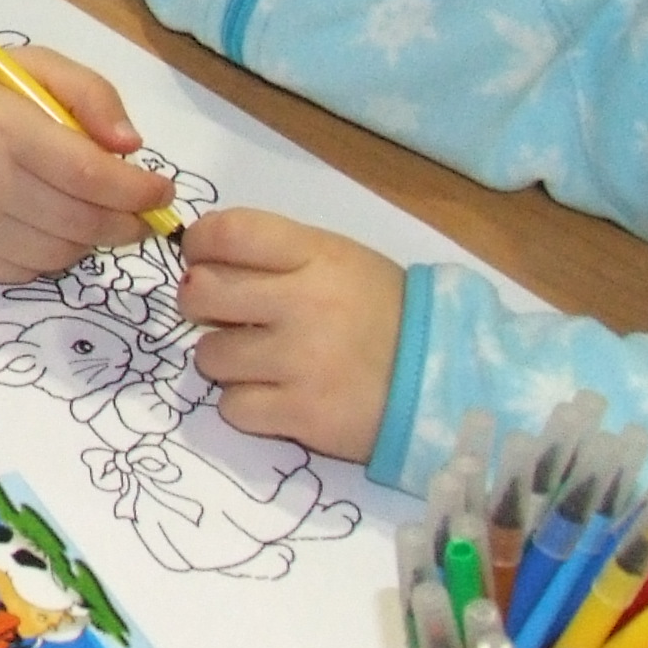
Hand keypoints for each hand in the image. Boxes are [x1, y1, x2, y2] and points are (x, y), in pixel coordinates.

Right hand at [0, 46, 176, 282]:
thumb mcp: (36, 66)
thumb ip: (92, 94)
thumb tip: (131, 148)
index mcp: (4, 127)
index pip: (87, 173)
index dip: (136, 190)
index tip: (161, 190)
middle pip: (80, 222)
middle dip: (125, 223)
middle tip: (139, 215)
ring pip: (58, 255)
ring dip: (87, 240)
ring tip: (88, 215)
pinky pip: (25, 272)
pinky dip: (50, 257)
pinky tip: (47, 228)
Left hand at [177, 209, 403, 457]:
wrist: (447, 383)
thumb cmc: (385, 314)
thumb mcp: (342, 262)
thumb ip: (279, 255)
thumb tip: (203, 261)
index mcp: (318, 256)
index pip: (229, 232)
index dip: (201, 244)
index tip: (201, 258)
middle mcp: (306, 303)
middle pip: (203, 292)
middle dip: (200, 303)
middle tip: (222, 315)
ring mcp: (303, 361)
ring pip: (210, 356)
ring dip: (226, 361)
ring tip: (261, 362)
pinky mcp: (303, 415)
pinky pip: (233, 407)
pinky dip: (246, 405)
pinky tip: (276, 396)